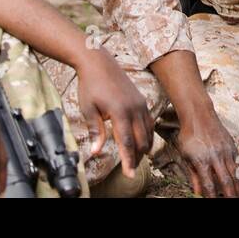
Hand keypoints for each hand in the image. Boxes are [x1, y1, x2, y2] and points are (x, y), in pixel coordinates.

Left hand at [75, 52, 155, 177]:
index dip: (128, 160)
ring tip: (136, 159)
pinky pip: (149, 122)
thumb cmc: (90, 85)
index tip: (129, 174)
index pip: (126, 142)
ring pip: (148, 132)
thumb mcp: (89, 109)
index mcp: (119, 112)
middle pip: (141, 140)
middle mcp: (134, 108)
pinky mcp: (142, 101)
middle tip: (131, 170)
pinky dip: (147, 134)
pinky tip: (141, 141)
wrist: (98, 62)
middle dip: (136, 157)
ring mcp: (140, 104)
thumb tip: (95, 152)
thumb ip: (96, 131)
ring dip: (143, 147)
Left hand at [174, 108, 238, 197]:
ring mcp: (226, 151)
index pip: (209, 184)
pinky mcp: (232, 146)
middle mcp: (216, 157)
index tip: (213, 202)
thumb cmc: (189, 136)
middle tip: (234, 202)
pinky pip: (238, 163)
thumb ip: (193, 175)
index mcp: (202, 160)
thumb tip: (197, 192)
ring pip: (236, 173)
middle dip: (231, 195)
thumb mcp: (186, 156)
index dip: (212, 197)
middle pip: (227, 181)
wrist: (199, 115)